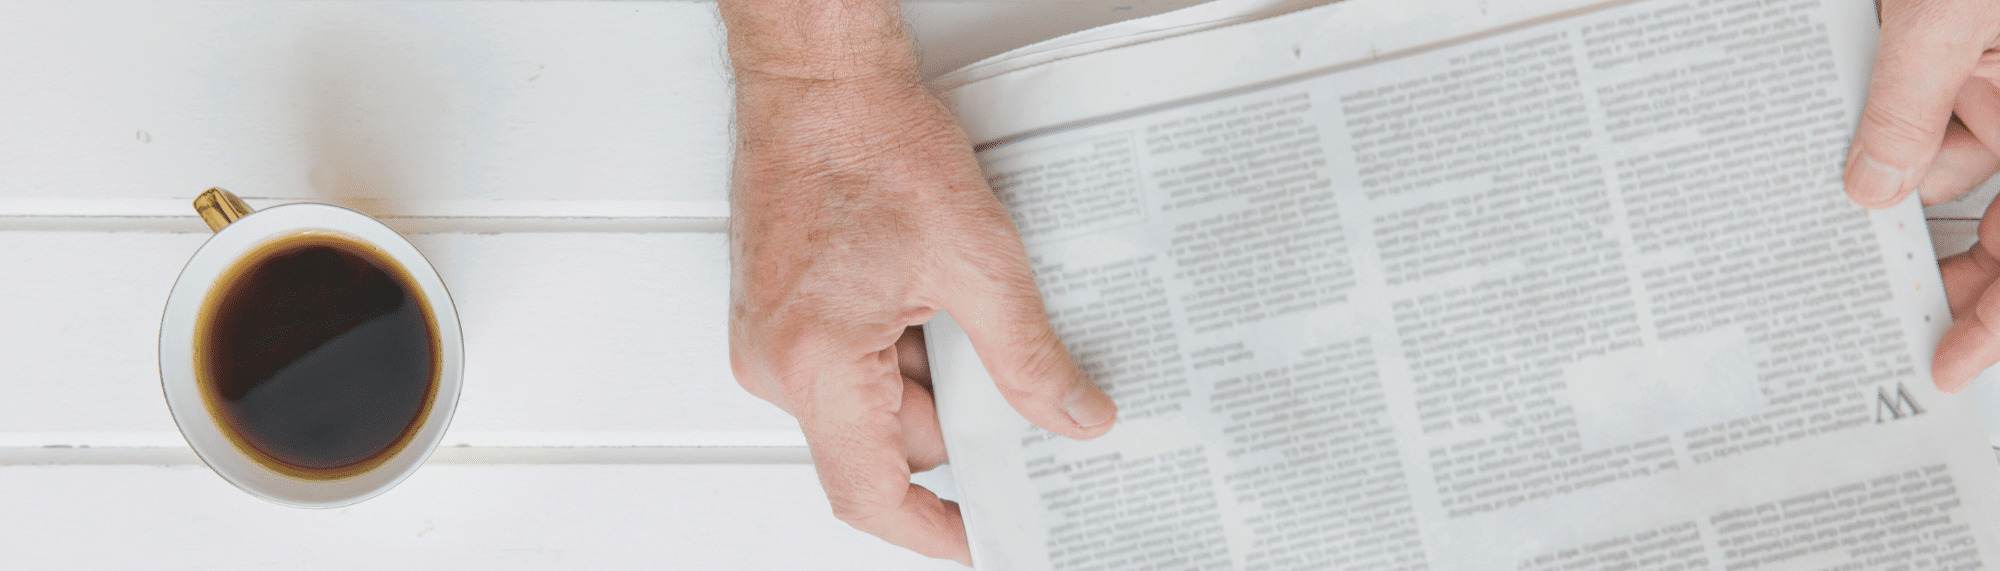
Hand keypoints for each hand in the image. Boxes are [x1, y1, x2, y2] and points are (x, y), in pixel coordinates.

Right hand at [719, 2, 1117, 561]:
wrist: (819, 76)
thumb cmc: (869, 142)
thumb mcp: (978, 259)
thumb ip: (1028, 355)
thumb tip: (1072, 418)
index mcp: (815, 364)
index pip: (870, 493)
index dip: (935, 530)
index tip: (986, 537)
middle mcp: (777, 362)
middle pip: (880, 444)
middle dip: (958, 426)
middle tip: (1029, 404)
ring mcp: (772, 337)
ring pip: (869, 402)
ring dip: (933, 379)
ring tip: (977, 319)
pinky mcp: (780, 312)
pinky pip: (849, 365)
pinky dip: (904, 350)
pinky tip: (941, 303)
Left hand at [1842, 0, 1999, 391]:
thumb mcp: (1949, 15)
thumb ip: (1912, 103)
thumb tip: (1871, 192)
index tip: (1947, 365)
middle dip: (1938, 257)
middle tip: (1867, 308)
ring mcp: (1998, 73)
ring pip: (1947, 159)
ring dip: (1889, 177)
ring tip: (1821, 212)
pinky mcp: (1963, 47)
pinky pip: (1923, 107)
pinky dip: (1882, 129)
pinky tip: (1832, 149)